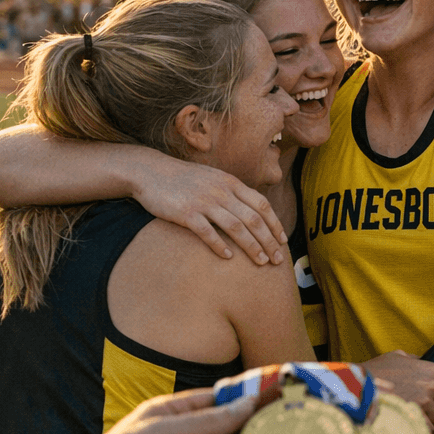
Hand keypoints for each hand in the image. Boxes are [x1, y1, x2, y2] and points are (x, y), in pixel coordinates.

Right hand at [133, 160, 287, 265]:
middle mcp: (222, 191)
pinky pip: (206, 231)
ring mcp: (204, 201)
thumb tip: (252, 209)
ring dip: (251, 246)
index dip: (275, 223)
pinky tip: (228, 257)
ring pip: (236, 226)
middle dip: (269, 241)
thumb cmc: (184, 179)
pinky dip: (219, 245)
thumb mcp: (214, 178)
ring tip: (261, 262)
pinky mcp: (185, 212)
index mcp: (231, 183)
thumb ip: (233, 191)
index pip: (262, 204)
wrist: (150, 171)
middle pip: (253, 219)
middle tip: (278, 260)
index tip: (283, 241)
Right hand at [362, 351, 433, 433]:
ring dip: (429, 419)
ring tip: (413, 416)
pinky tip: (420, 431)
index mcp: (431, 370)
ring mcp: (425, 405)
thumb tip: (418, 359)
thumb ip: (411, 359)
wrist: (355, 390)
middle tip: (423, 405)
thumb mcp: (394, 357)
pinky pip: (430, 432)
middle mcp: (432, 387)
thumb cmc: (373, 372)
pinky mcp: (416, 421)